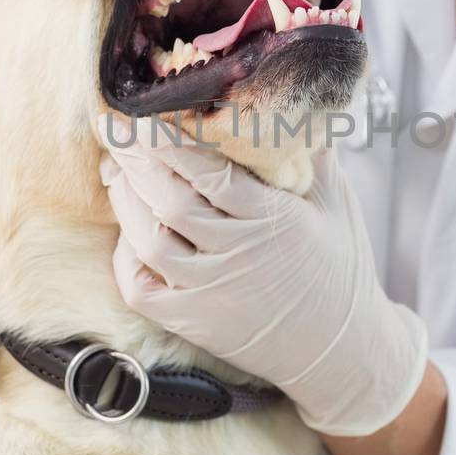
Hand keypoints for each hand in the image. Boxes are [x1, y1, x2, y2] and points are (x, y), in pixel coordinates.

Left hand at [96, 129, 429, 437]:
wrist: (341, 350)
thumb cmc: (341, 269)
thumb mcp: (338, 205)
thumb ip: (314, 154)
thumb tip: (297, 103)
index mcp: (276, 220)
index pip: (211, 174)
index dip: (170, 142)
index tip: (144, 115)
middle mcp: (239, 256)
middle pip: (171, 201)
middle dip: (135, 159)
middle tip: (113, 127)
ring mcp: (212, 293)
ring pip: (149, 239)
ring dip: (125, 200)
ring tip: (115, 170)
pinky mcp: (194, 323)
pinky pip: (141, 287)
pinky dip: (126, 255)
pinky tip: (129, 229)